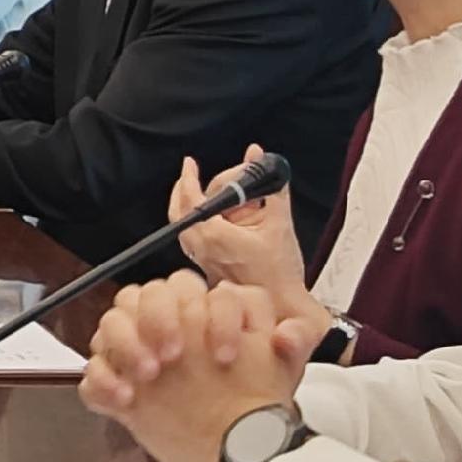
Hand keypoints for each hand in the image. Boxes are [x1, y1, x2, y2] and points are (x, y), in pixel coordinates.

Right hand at [78, 274, 311, 461]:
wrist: (239, 452)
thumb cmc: (258, 406)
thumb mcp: (283, 371)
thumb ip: (292, 344)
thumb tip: (286, 334)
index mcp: (200, 316)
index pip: (185, 287)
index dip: (207, 315)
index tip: (222, 353)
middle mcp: (167, 331)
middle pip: (140, 296)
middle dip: (155, 320)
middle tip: (172, 355)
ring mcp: (140, 359)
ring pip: (110, 325)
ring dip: (124, 345)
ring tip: (147, 376)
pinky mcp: (121, 392)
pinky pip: (93, 374)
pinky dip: (103, 384)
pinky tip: (125, 401)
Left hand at [173, 146, 307, 301]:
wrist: (281, 305)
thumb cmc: (280, 272)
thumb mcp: (280, 222)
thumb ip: (271, 186)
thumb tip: (259, 156)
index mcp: (213, 234)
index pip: (190, 198)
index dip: (188, 177)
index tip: (190, 164)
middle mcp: (201, 247)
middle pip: (180, 210)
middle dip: (188, 189)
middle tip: (195, 175)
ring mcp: (201, 258)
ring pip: (185, 225)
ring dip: (193, 206)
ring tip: (209, 195)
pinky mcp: (206, 265)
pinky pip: (193, 237)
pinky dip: (200, 222)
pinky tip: (218, 218)